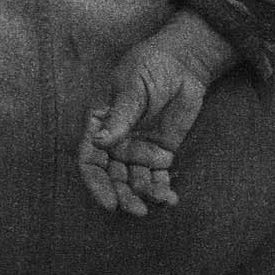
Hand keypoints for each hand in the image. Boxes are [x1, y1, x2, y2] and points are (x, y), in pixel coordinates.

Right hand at [78, 10, 237, 216]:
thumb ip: (120, 116)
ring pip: (135, 182)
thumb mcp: (132, 87)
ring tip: (161, 201)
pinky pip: (157, 178)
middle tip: (138, 211)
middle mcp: (115, 143)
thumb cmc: (151, 66)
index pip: (90, 160)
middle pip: (113, 177)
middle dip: (124, 196)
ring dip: (145, 195)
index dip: (96, 184)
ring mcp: (137, 150)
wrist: (183, 62)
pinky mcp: (160, 154)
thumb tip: (99, 141)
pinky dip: (162, 190)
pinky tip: (171, 199)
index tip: (109, 203)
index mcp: (100, 126)